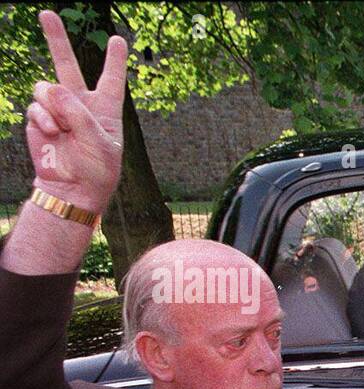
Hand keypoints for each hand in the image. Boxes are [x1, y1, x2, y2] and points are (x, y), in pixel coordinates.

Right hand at [26, 10, 127, 213]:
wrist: (72, 188)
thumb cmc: (96, 169)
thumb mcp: (99, 142)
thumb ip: (78, 114)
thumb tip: (51, 88)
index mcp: (105, 109)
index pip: (111, 80)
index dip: (115, 61)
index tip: (119, 40)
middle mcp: (80, 104)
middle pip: (67, 65)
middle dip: (56, 39)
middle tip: (47, 13)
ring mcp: (57, 109)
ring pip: (46, 88)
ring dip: (53, 106)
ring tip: (63, 130)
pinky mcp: (40, 118)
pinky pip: (36, 106)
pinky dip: (44, 119)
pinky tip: (54, 135)